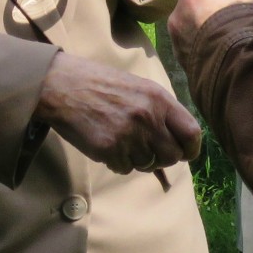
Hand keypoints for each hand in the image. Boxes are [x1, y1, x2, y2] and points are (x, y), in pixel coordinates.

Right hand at [34, 50, 202, 173]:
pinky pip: (124, 168)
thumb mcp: (137, 87)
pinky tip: (105, 145)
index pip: (192, 133)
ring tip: (119, 141)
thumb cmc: (98, 84)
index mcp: (158, 98)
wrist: (60, 85)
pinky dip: (117, 162)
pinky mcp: (110, 149)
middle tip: (146, 151)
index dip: (190, 148)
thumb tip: (176, 139)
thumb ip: (159, 110)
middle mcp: (148, 117)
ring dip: (136, 159)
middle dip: (161, 158)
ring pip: (147, 164)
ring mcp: (129, 134)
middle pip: (172, 155)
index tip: (183, 153)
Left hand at [169, 0, 252, 49]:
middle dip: (212, 7)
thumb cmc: (247, 30)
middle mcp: (179, 9)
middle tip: (231, 21)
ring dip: (203, 25)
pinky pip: (189, 40)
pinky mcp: (177, 54)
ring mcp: (175, 33)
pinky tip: (214, 51)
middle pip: (198, 0)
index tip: (240, 4)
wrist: (238, 69)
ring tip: (222, 38)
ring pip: (191, 21)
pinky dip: (199, 42)